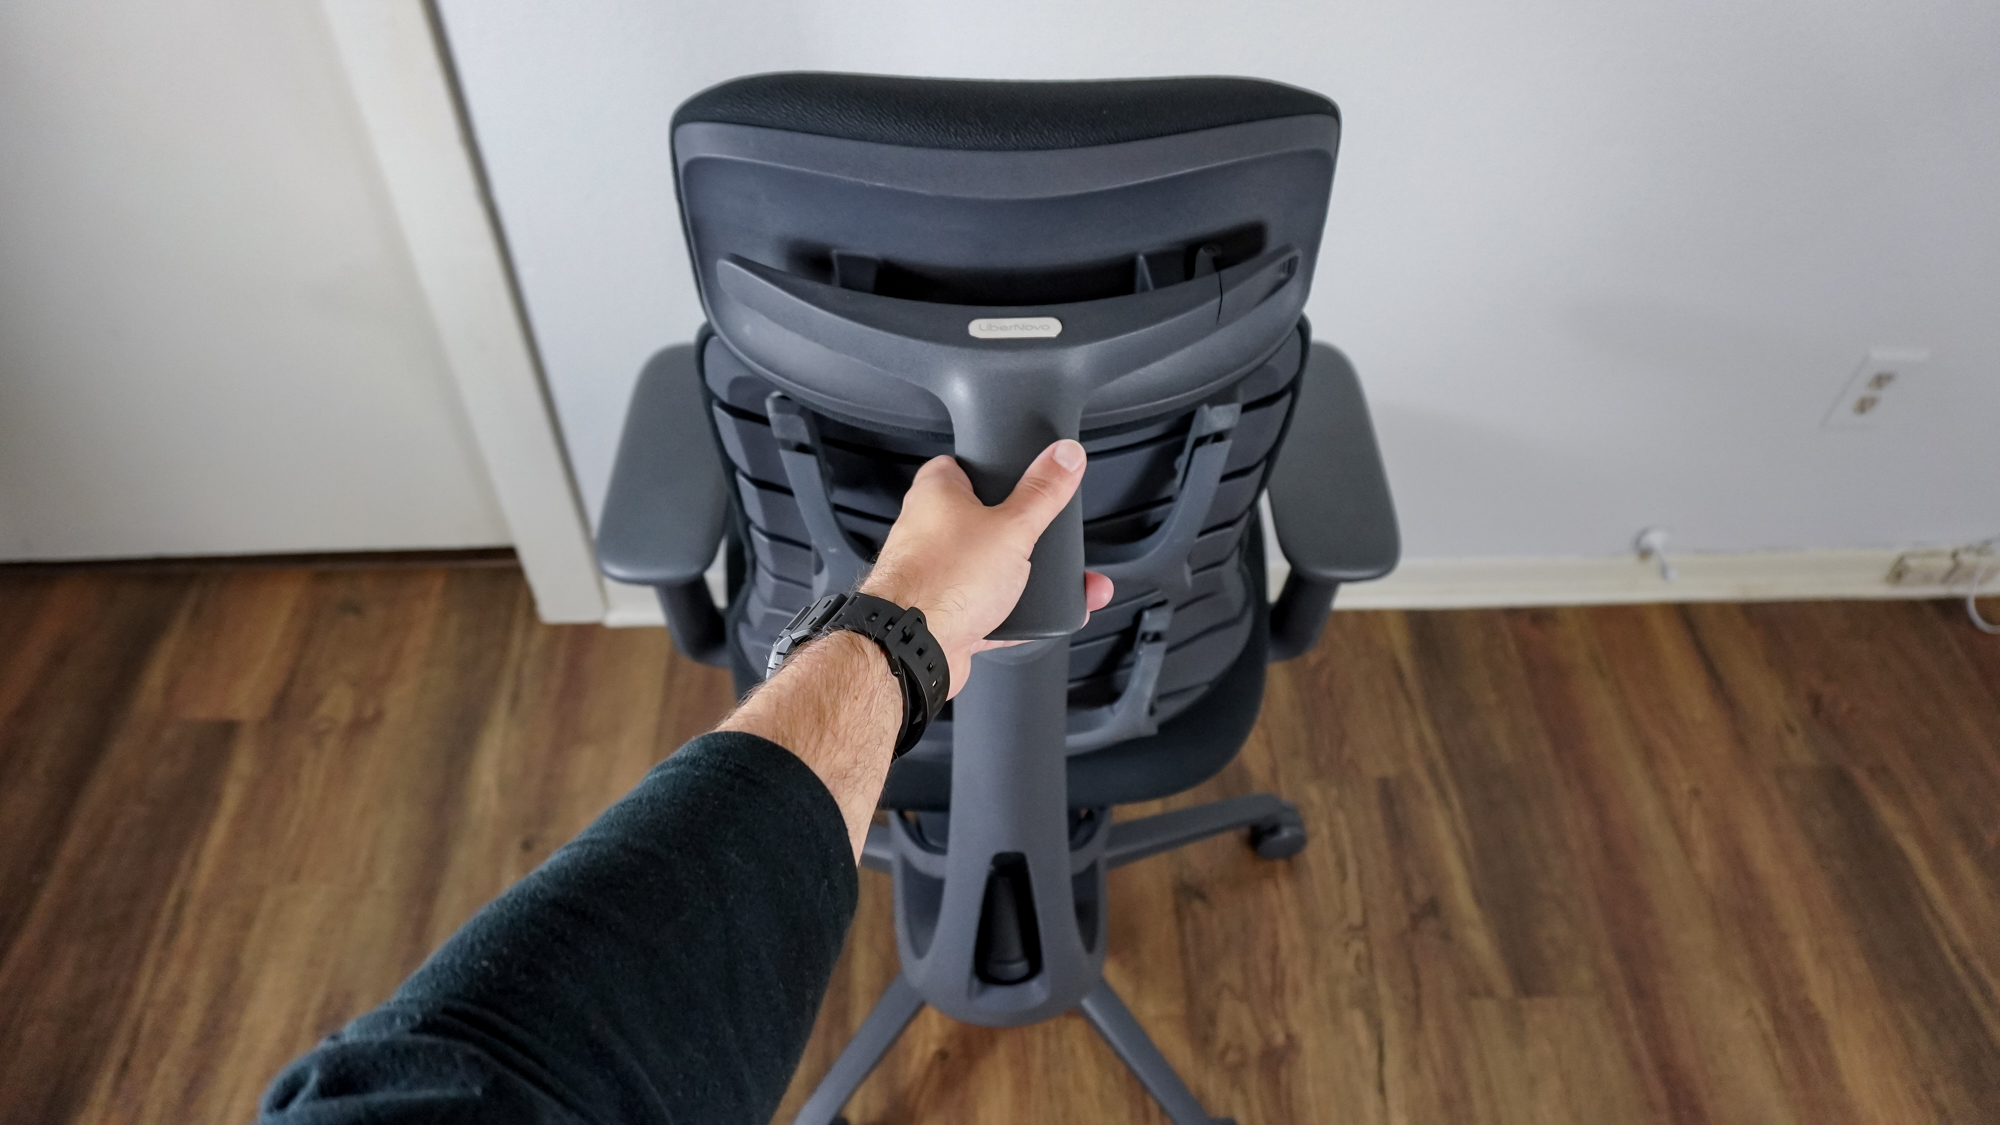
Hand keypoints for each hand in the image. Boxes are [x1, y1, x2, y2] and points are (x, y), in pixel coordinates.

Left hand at [859, 439, 1114, 697]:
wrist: (914, 648)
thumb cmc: (944, 580)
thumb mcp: (1012, 527)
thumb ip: (1042, 492)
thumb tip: (1065, 455)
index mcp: (936, 494)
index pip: (963, 465)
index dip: (994, 470)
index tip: (1022, 476)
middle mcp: (928, 531)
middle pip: (980, 520)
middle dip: (1016, 532)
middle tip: (1042, 534)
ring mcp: (934, 574)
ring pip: (985, 569)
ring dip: (1018, 577)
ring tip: (1050, 580)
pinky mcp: (944, 614)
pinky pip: (985, 609)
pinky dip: (1011, 613)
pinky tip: (1036, 618)